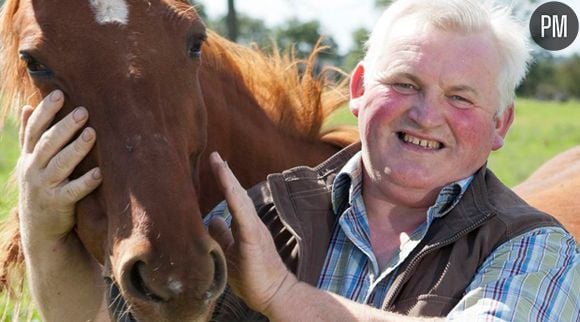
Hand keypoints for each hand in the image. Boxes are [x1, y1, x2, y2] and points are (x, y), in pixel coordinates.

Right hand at [17, 90, 101, 244]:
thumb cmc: (41, 187)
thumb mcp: (30, 162)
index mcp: (29, 156)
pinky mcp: (58, 204)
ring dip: (76, 149)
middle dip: (65, 126)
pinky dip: (85, 182)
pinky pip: (73, 191)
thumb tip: (28, 106)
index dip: (45, 111)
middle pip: (48, 143)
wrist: (40, 229)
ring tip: (92, 133)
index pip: (35, 129)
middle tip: (83, 111)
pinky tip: (99, 174)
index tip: (59, 93)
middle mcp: (33, 169)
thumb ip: (30, 136)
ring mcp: (45, 187)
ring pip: (60, 164)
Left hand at [208, 152, 297, 314]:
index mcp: (246, 226)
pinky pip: (242, 215)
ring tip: (218, 163)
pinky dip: (234, 198)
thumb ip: (223, 234)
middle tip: (214, 155)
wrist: (274, 293)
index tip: (215, 164)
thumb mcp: (231, 251)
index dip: (224, 182)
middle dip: (225, 174)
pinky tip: (227, 185)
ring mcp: (254, 229)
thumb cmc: (253, 276)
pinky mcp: (253, 238)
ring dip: (228, 180)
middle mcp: (251, 223)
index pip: (233, 199)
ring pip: (240, 200)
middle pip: (237, 193)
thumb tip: (212, 219)